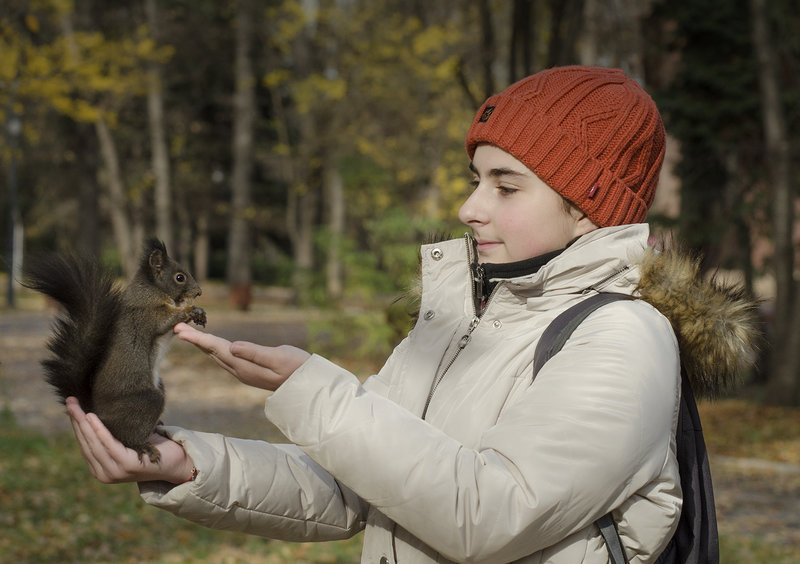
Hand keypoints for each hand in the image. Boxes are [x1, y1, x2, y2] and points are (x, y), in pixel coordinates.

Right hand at [66, 397, 194, 484]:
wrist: (178, 461)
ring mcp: (115, 472)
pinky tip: (91, 417)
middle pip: (86, 443)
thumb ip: (112, 434)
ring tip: (76, 406)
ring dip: (83, 423)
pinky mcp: (126, 466)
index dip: (77, 425)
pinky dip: (98, 430)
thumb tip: (97, 410)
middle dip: (76, 421)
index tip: (71, 408)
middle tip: (69, 401)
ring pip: (94, 443)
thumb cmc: (153, 447)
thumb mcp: (127, 439)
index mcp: (102, 469)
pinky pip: (108, 444)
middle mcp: (105, 473)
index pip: (85, 445)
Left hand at [174, 323, 310, 390]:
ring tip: (189, 334)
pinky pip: (225, 358)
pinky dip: (214, 349)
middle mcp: (239, 370)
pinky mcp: (248, 370)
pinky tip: (212, 345)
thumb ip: (255, 353)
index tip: (181, 331)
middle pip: (211, 352)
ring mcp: (243, 372)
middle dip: (194, 340)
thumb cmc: (296, 368)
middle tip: (178, 327)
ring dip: (202, 344)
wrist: (306, 385)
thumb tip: (232, 347)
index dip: (198, 339)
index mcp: (244, 365)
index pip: (216, 348)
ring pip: (217, 356)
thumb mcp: (278, 357)